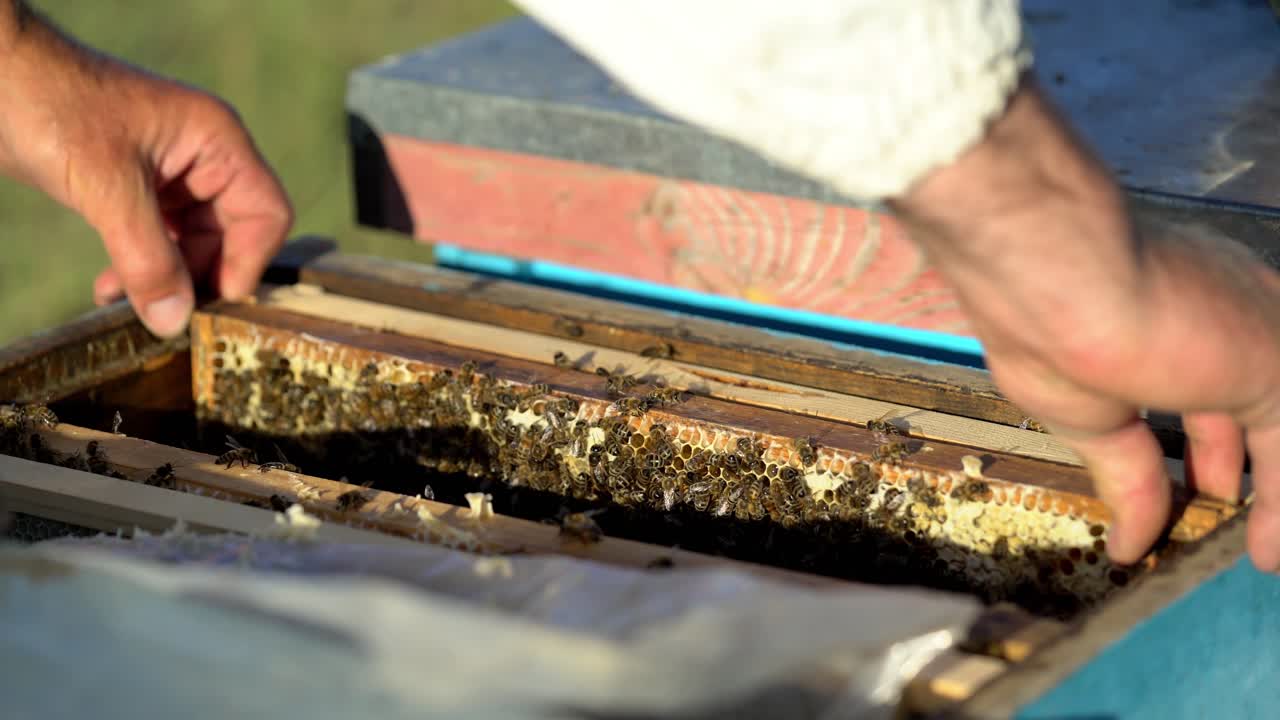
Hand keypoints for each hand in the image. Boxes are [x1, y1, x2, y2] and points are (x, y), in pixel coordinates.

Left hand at [0, 13, 291, 336]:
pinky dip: (139, 268)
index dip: (247, 263)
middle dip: (196, 277)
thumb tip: (174, 320)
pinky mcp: (137, 186)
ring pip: (192, 244)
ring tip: (128, 305)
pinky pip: (157, 239)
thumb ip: (147, 258)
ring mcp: (171, 172)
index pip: (266, 215)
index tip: (208, 301)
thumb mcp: (105, 187)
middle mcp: (203, 156)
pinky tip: (110, 289)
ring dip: (164, 279)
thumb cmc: (50, 102)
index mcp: (217, 141)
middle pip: (231, 236)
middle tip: (164, 314)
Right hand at [893, 79, 1279, 571]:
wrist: (1056, 285)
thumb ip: (1126, 473)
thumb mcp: (1085, 417)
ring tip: (1265, 547)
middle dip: (1242, 463)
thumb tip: (1129, 542)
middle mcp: (1223, 314)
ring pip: (1277, 425)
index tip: (1198, 490)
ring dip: (1272, 488)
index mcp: (1169, 309)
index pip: (1207, 388)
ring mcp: (1253, 334)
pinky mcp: (1275, 361)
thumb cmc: (1046, 326)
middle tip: (1225, 513)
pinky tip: (1267, 549)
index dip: (1208, 445)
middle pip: (1253, 405)